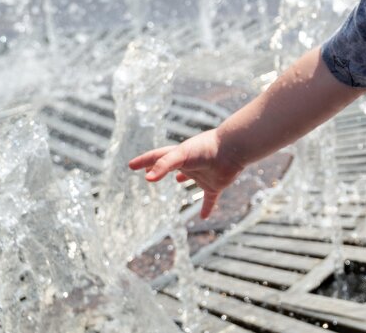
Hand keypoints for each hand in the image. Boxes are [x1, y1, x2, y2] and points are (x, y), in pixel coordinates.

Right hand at [128, 128, 244, 218]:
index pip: (158, 157)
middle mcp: (191, 163)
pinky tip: (203, 217)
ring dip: (186, 179)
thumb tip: (147, 178)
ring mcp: (203, 174)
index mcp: (181, 154)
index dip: (144, 161)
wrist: (234, 149)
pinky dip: (207, 207)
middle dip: (161, 167)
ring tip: (178, 181)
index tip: (131, 165)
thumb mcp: (181, 155)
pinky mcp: (215, 185)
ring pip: (193, 178)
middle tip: (150, 172)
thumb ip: (164, 165)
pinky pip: (210, 199)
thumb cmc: (207, 148)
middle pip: (173, 166)